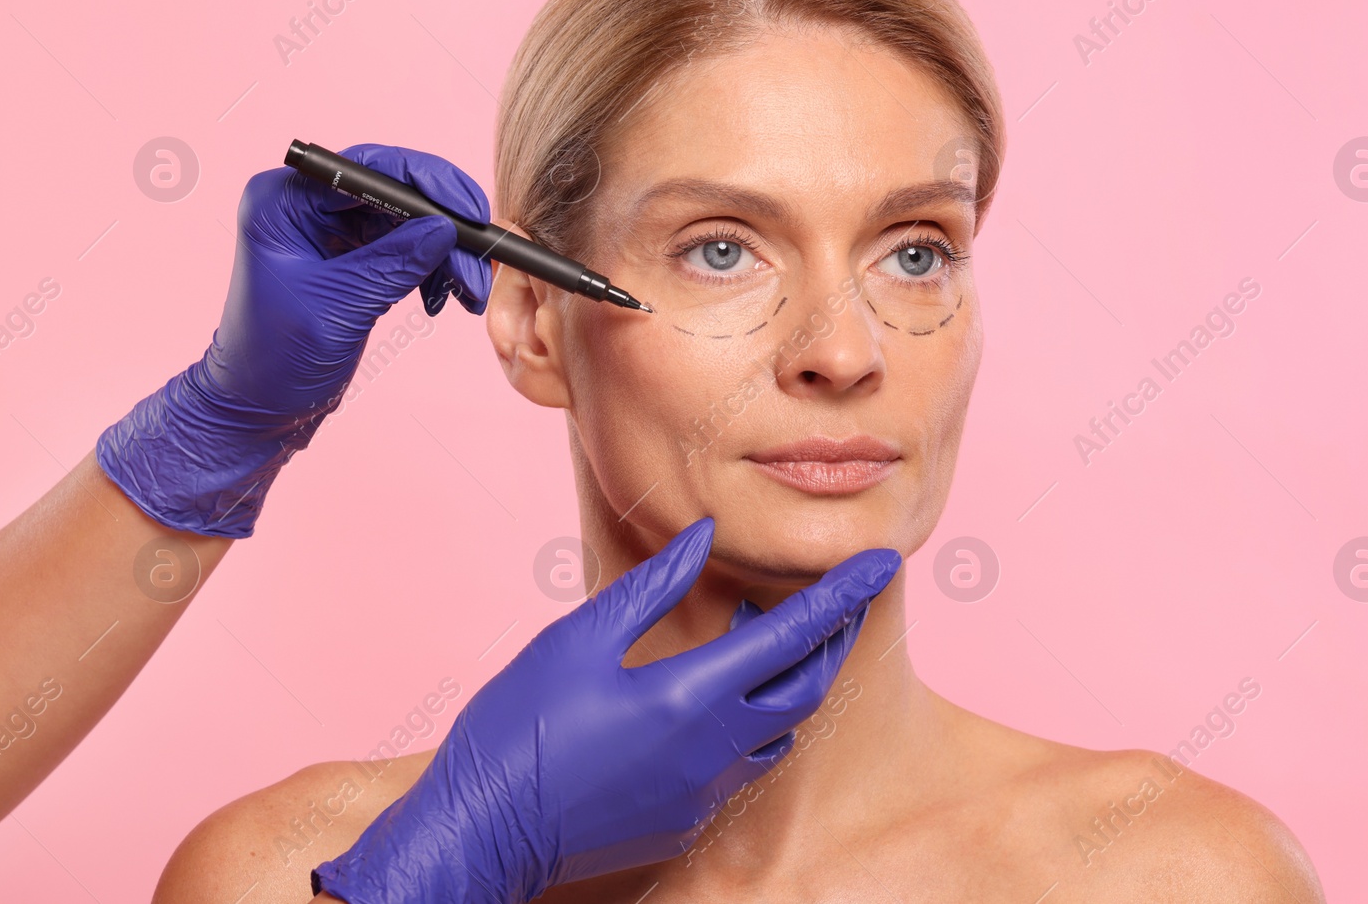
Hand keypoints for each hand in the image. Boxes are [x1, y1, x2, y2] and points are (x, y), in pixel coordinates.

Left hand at [96, 144, 491, 537]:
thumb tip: (445, 228)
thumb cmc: (273, 359)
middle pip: (394, 191)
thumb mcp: (339, 306)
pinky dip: (431, 269)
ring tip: (468, 292)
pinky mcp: (351, 257)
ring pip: (408, 220)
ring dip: (445, 253)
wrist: (258, 408)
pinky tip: (442, 298)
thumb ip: (393, 262)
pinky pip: (406, 247)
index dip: (426, 184)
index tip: (468, 212)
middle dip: (443, 226)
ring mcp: (330, 230)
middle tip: (477, 260)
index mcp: (283, 201)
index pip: (367, 169)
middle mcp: (306, 205)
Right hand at [311, 516, 901, 903]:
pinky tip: (711, 698)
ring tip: (756, 638)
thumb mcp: (579, 639)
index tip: (885, 561)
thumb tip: (704, 536)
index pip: (796, 634)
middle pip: (807, 687)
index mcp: (693, 695)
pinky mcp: (687, 820)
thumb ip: (653, 586)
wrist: (482, 831)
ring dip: (787, 682)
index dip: (845, 593)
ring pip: (779, 730)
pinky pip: (742, 765)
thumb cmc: (521, 727)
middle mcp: (716, 750)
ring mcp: (704, 792)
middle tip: (835, 598)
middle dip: (830, 639)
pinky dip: (749, 721)